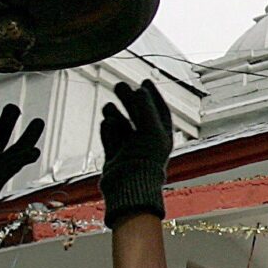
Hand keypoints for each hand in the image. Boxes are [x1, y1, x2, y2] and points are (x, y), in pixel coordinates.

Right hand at [99, 80, 173, 224]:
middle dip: (129, 100)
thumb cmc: (145, 159)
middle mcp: (146, 142)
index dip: (153, 95)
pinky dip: (108, 131)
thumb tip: (140, 89)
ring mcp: (130, 150)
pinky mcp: (115, 158)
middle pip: (138, 115)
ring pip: (121, 125)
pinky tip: (106, 124)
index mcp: (161, 136)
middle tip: (119, 85)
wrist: (128, 186)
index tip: (144, 81)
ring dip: (115, 114)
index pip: (159, 111)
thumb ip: (146, 109)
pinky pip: (110, 138)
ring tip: (108, 107)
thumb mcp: (150, 130)